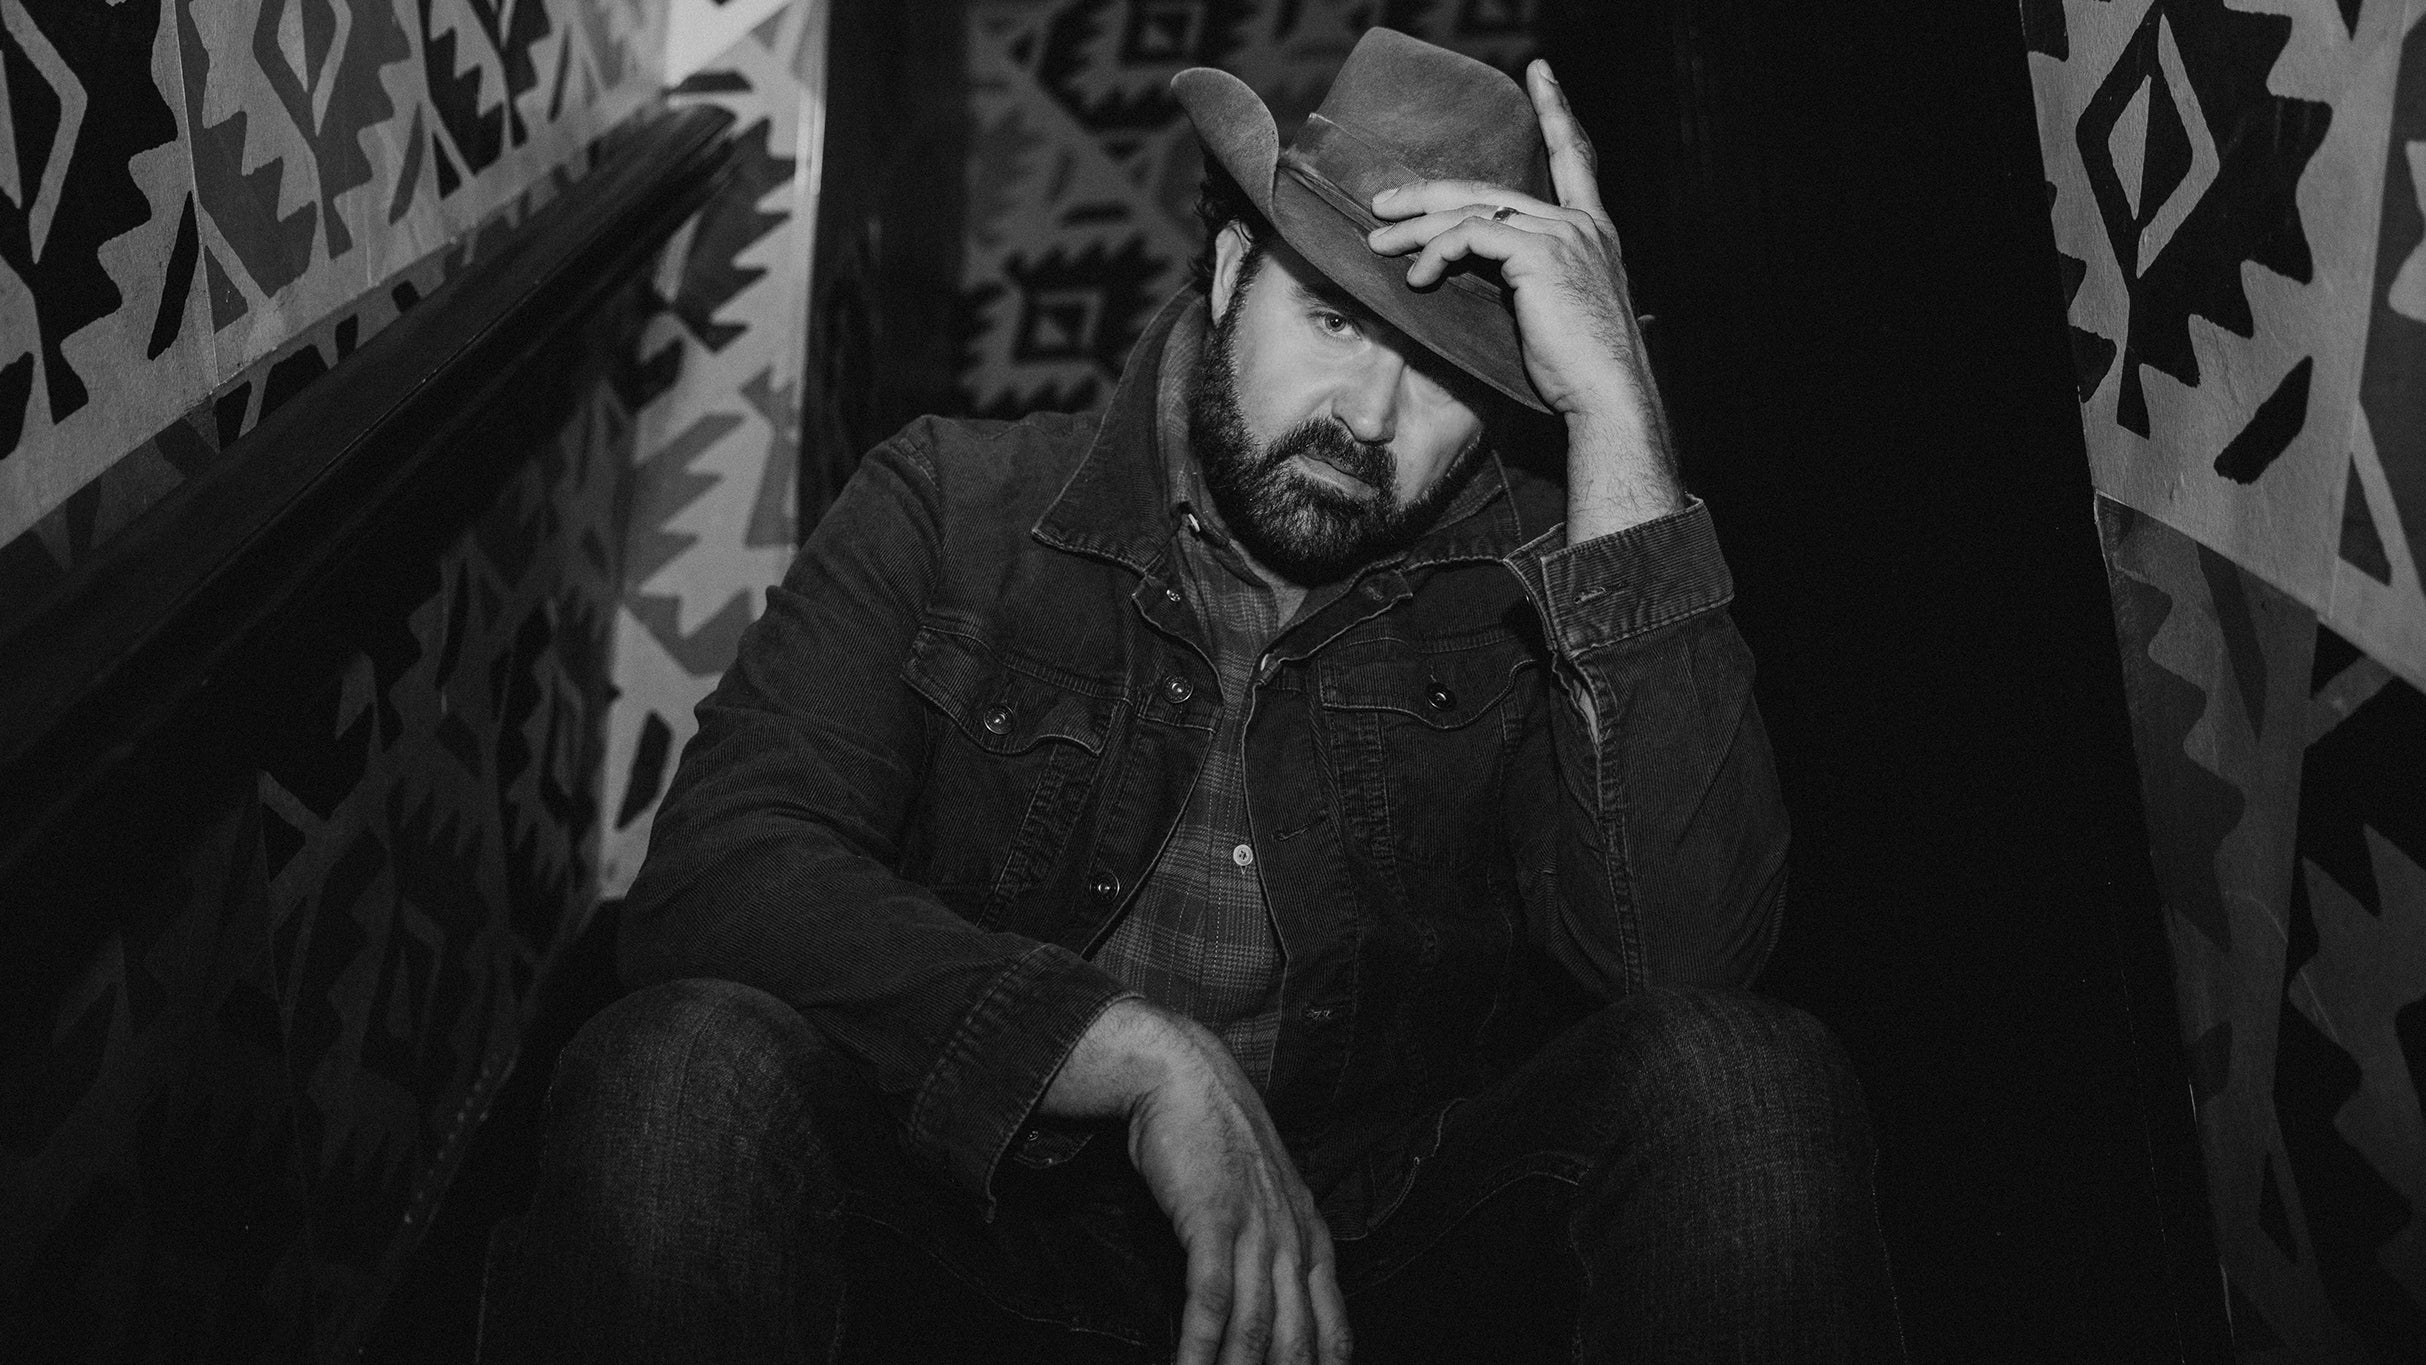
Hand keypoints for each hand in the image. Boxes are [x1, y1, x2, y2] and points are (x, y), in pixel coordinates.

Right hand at [1041, 1000, 1350, 1364]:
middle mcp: (1292, 1240)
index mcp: (1312, 1238)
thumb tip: (1262, 1308)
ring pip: (1256, 1328)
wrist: (1185, 1076)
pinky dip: (1198, 1346)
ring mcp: (1255, 1229)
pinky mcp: (1212, 1220)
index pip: (1335, 1329)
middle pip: (1298, 1340)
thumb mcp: (1264, 1195)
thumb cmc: (1217, 1138)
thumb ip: (1273, 1248)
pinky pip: (1209, 1299)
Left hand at [1365, 59, 1682, 537]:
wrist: (1606, 396)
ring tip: (1379, 241)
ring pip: (1472, 212)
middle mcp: (1581, 224)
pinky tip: (1418, 275)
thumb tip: (1484, 274)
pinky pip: (1471, 238)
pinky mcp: (1537, 254)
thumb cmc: (1579, 371)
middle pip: (1491, 189)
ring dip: (1417, 227)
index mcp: (1592, 232)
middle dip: (1431, 192)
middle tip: (1385, 200)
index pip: (1574, 157)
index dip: (1557, 111)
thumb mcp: (1556, 313)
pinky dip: (1436, 253)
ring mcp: (1561, 235)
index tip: (1541, 72)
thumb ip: (1530, 281)